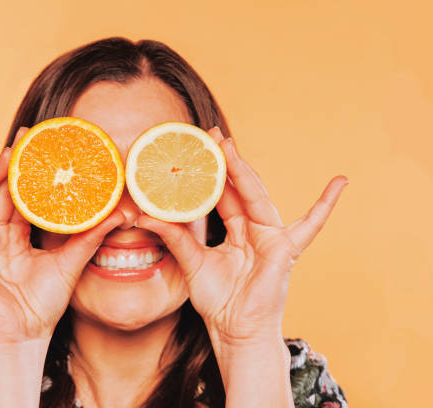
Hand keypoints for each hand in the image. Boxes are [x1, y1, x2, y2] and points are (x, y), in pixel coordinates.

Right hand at [0, 127, 124, 345]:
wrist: (23, 336)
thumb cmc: (43, 304)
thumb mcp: (70, 263)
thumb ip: (91, 237)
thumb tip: (122, 212)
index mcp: (17, 236)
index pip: (23, 196)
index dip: (32, 173)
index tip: (46, 148)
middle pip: (1, 191)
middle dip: (12, 164)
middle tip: (28, 136)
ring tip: (6, 153)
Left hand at [137, 127, 348, 344]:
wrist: (235, 330)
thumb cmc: (219, 300)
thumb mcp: (192, 262)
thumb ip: (174, 237)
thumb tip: (144, 215)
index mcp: (236, 231)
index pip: (222, 195)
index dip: (211, 173)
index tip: (198, 147)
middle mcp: (254, 230)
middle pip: (239, 189)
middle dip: (226, 162)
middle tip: (211, 134)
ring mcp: (271, 238)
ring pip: (257, 197)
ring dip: (244, 171)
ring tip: (229, 145)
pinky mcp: (285, 250)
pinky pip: (310, 226)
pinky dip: (325, 205)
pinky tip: (340, 182)